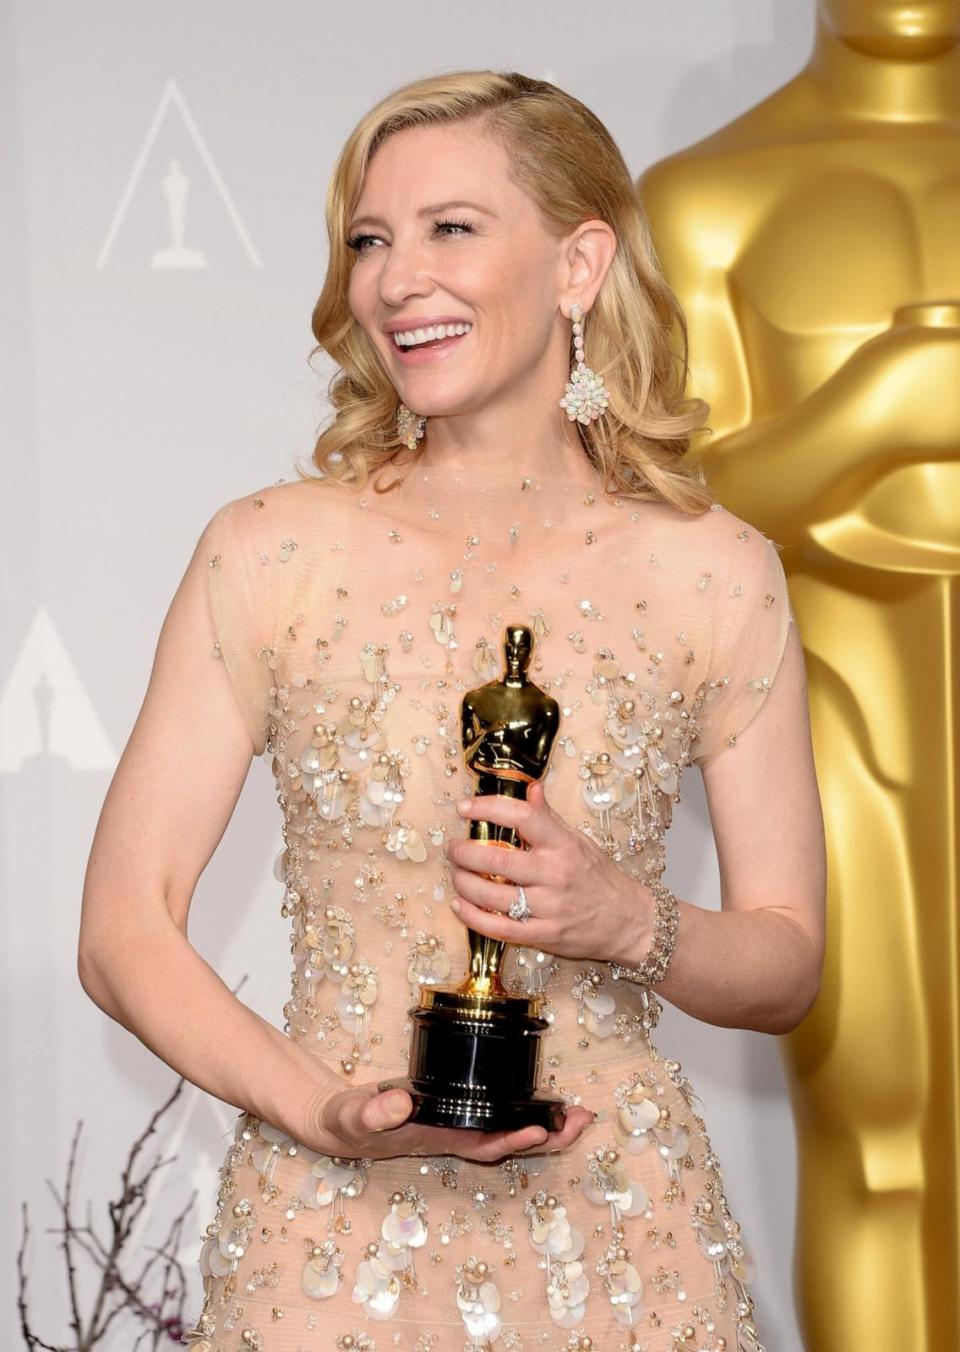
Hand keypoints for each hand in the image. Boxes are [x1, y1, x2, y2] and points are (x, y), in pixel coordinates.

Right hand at [302, 1080, 595, 1162]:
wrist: (342, 1124)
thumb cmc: (349, 1122)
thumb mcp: (355, 1116)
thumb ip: (373, 1112)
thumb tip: (401, 1104)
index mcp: (436, 1139)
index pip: (483, 1144)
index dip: (513, 1139)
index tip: (541, 1131)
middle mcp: (455, 1137)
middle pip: (509, 1143)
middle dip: (548, 1137)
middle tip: (582, 1120)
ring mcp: (458, 1127)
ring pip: (510, 1131)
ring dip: (545, 1126)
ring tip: (578, 1114)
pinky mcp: (458, 1112)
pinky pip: (499, 1115)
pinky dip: (524, 1111)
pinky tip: (544, 1102)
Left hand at [445, 779, 650, 965]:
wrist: (629, 921)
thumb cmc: (601, 877)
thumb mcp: (579, 841)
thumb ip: (550, 817)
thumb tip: (531, 788)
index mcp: (563, 845)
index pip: (522, 817)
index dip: (488, 808)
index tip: (464, 808)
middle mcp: (555, 874)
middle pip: (498, 859)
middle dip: (464, 852)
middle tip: (452, 847)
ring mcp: (549, 907)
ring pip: (493, 895)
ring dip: (464, 883)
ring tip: (455, 874)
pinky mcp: (544, 936)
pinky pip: (500, 929)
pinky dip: (474, 918)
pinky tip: (459, 905)